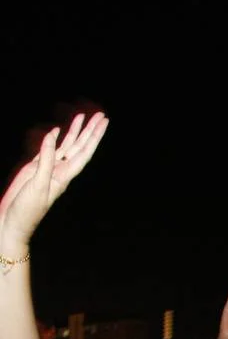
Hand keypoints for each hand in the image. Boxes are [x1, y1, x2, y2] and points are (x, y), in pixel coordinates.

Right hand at [0, 113, 107, 248]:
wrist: (12, 222)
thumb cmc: (27, 209)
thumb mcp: (39, 184)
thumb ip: (46, 161)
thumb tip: (52, 137)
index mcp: (65, 176)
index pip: (85, 152)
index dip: (94, 137)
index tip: (104, 123)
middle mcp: (60, 171)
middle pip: (79, 146)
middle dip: (90, 131)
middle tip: (101, 116)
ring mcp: (48, 170)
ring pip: (65, 146)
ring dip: (74, 132)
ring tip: (82, 117)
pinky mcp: (34, 170)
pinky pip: (47, 151)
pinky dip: (53, 140)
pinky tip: (57, 131)